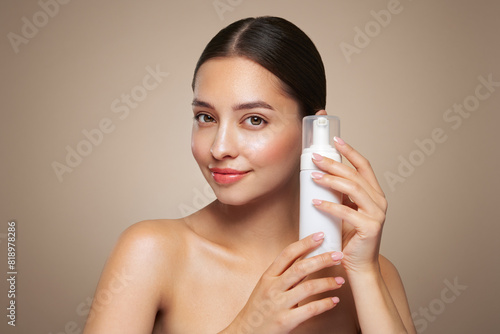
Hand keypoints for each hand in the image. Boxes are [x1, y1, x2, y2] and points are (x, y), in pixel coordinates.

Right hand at [222, 233, 344, 333]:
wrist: (245, 332)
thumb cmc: (259, 309)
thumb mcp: (267, 287)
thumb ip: (285, 275)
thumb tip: (308, 261)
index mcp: (268, 276)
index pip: (287, 254)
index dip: (305, 243)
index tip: (320, 235)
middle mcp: (273, 288)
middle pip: (300, 268)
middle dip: (322, 259)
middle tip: (338, 255)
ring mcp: (278, 304)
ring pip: (307, 288)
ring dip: (327, 282)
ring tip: (340, 280)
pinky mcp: (285, 321)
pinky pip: (309, 310)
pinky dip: (325, 304)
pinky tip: (334, 300)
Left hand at [310, 137, 387, 273]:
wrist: (359, 266)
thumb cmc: (351, 238)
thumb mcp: (346, 211)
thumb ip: (340, 195)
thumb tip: (320, 176)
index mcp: (374, 194)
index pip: (364, 166)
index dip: (350, 151)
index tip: (335, 140)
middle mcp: (379, 201)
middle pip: (354, 174)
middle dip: (333, 163)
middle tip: (315, 158)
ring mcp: (377, 214)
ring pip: (352, 188)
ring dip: (330, 180)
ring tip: (313, 177)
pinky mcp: (370, 227)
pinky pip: (346, 212)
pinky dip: (329, 206)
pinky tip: (315, 202)